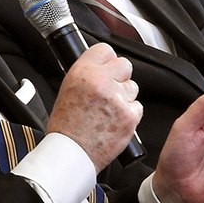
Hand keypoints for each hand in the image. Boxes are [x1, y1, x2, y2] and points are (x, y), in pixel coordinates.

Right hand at [45, 43, 142, 171]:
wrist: (71, 152)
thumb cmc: (66, 125)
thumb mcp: (67, 89)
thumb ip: (87, 74)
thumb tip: (101, 67)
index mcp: (82, 72)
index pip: (105, 50)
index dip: (106, 59)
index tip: (106, 66)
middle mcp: (101, 82)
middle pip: (125, 65)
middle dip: (120, 76)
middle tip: (110, 88)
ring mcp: (117, 99)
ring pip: (133, 86)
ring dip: (124, 95)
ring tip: (109, 109)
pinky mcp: (130, 116)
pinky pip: (137, 106)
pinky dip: (129, 113)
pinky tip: (115, 120)